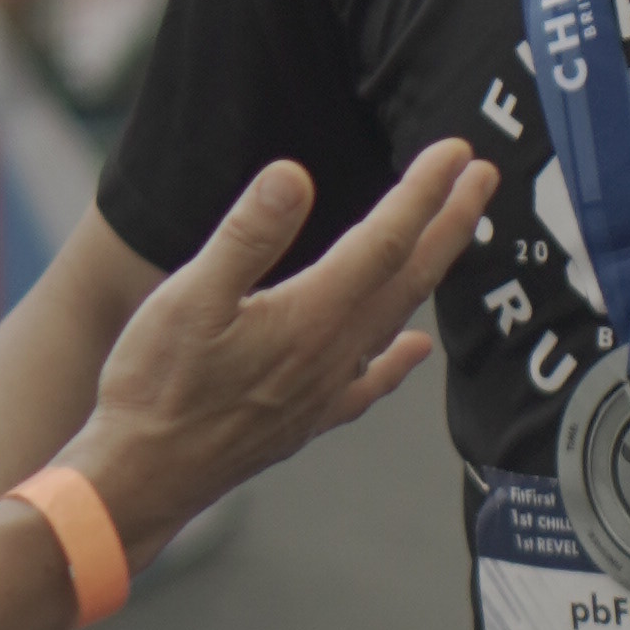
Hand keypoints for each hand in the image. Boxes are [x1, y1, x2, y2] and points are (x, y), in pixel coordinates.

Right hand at [65, 143, 485, 564]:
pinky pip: (371, 380)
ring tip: (453, 237)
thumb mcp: (189, 296)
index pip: (386, 239)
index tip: (458, 151)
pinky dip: (400, 357)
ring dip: (430, 271)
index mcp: (311, 315)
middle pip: (410, 276)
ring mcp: (326, 390)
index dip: (425, 192)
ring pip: (397, 319)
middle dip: (452, 221)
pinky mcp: (307, 419)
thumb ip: (247, 235)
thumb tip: (293, 176)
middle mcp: (333, 353)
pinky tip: (414, 349)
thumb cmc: (156, 387)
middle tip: (486, 175)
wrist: (143, 479)